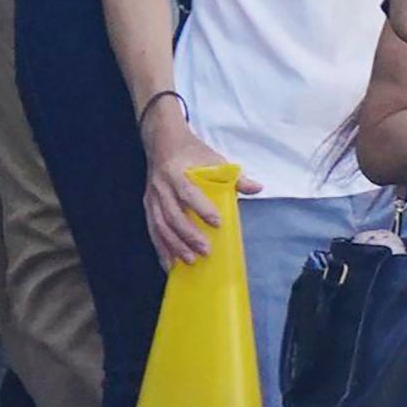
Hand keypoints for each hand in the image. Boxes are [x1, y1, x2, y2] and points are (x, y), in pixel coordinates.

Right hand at [142, 105, 253, 266]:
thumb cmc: (191, 152)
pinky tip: (169, 264)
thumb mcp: (213, 158)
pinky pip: (153, 231)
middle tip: (206, 250)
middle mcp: (162, 187)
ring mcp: (152, 198)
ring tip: (189, 261)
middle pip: (173, 215)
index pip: (188, 192)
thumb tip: (257, 188)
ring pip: (161, 226)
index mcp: (177, 172)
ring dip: (174, 245)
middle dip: (189, 235)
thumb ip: (234, 176)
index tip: (217, 222)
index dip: (201, 208)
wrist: (162, 142)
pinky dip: (161, 248)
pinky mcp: (148, 206)